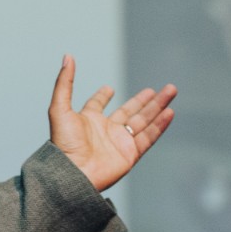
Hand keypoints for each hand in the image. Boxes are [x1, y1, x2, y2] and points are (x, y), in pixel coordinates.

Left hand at [49, 54, 175, 191]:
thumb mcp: (59, 108)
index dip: (102, 97)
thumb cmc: (63, 144)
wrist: (73, 174)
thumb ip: (64, 82)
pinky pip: (148, 137)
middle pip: (130, 110)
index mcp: (88, 120)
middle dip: (144, 99)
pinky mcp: (130, 154)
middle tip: (158, 88)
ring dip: (157, 106)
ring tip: (171, 91)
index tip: (108, 89)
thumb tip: (67, 56)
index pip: (97, 105)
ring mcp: (119, 142)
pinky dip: (160, 125)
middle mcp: (105, 130)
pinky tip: (169, 112)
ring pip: (143, 120)